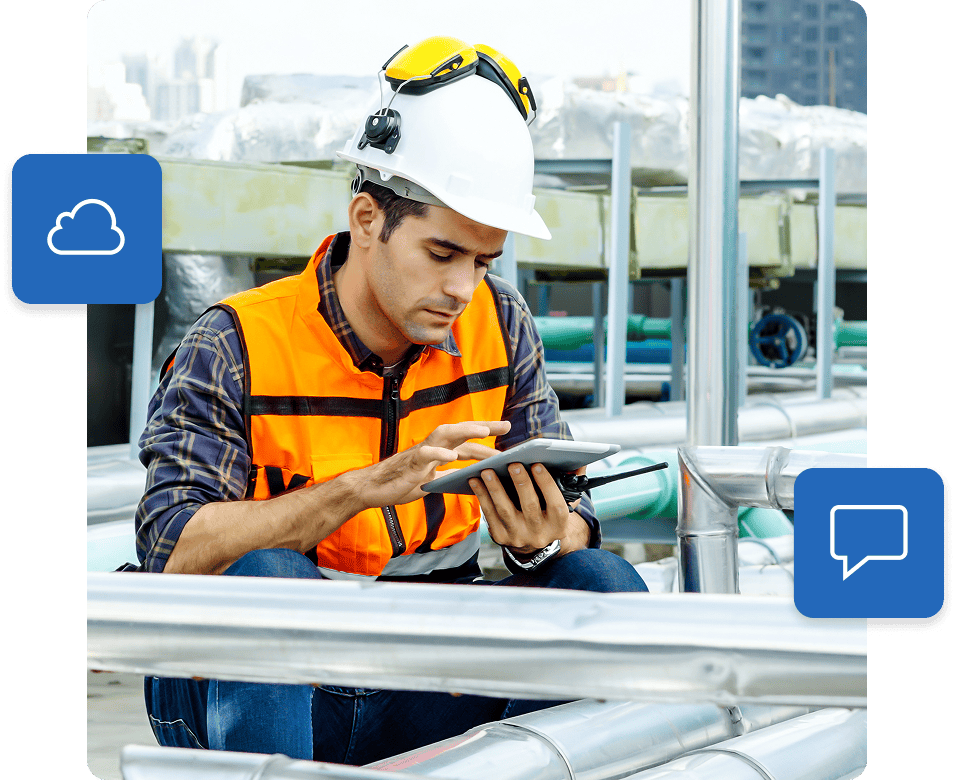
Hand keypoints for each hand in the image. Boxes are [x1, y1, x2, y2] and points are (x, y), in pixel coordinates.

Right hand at [358, 420, 510, 509]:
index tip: (506, 432)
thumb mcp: (432, 480)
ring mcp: (421, 453)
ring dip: (465, 431)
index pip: (468, 442)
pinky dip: (438, 454)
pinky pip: (424, 455)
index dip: (487, 438)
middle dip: (483, 427)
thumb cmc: (401, 482)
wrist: (372, 488)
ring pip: (444, 435)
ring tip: (483, 432)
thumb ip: (449, 475)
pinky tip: (451, 456)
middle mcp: (433, 447)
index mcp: (439, 452)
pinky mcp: (409, 463)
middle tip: (506, 425)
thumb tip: (468, 477)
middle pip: (461, 432)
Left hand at [470, 463, 588, 555]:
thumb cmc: (549, 514)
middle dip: (521, 483)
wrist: (536, 545)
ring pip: (505, 511)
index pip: (555, 504)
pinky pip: (490, 515)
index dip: (547, 484)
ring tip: (487, 470)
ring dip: (495, 489)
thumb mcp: (564, 503)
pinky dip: (482, 497)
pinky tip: (475, 481)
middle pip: (530, 506)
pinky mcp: (501, 538)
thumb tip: (579, 463)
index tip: (537, 464)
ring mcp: (519, 537)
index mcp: (559, 524)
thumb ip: (571, 483)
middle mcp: (540, 533)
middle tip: (512, 463)